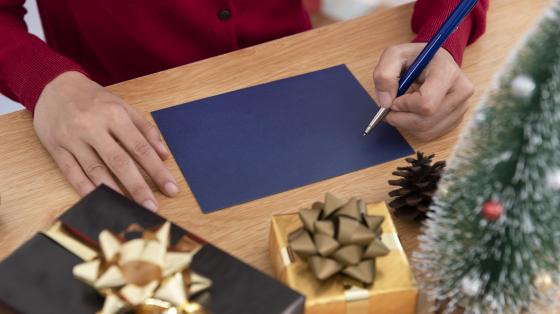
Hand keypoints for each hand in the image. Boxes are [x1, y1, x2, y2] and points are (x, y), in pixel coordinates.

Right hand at [34, 71, 178, 210]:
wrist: (55, 86)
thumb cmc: (95, 99)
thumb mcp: (123, 106)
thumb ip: (145, 129)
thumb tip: (164, 155)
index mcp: (114, 115)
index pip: (141, 148)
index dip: (157, 171)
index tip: (171, 188)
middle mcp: (93, 127)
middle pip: (119, 162)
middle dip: (138, 187)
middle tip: (152, 207)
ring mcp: (73, 138)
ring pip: (95, 170)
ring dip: (113, 192)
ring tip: (128, 209)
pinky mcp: (56, 148)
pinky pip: (71, 172)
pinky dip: (85, 188)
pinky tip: (98, 201)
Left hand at [373, 43, 473, 140]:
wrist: (432, 61)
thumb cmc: (414, 58)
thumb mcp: (394, 55)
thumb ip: (384, 74)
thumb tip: (386, 102)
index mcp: (448, 72)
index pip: (426, 104)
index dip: (404, 106)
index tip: (395, 98)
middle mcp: (461, 91)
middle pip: (425, 121)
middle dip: (401, 118)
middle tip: (391, 108)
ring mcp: (461, 107)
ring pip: (426, 131)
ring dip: (405, 124)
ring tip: (401, 108)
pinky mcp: (456, 119)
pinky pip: (430, 134)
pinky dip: (414, 128)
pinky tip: (412, 113)